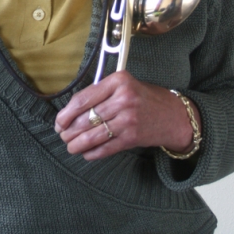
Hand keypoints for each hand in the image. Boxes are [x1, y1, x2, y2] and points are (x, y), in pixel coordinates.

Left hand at [54, 69, 200, 160]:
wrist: (173, 115)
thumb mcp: (123, 85)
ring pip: (93, 135)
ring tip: (70, 146)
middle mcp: (123, 99)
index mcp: (118, 81)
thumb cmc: (143, 98)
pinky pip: (106, 148)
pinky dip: (92, 152)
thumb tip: (70, 110)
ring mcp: (128, 120)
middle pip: (86, 119)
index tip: (59, 121)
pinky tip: (86, 153)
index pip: (83, 99)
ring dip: (77, 144)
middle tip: (63, 135)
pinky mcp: (132, 137)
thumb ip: (100, 93)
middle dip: (69, 130)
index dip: (66, 113)